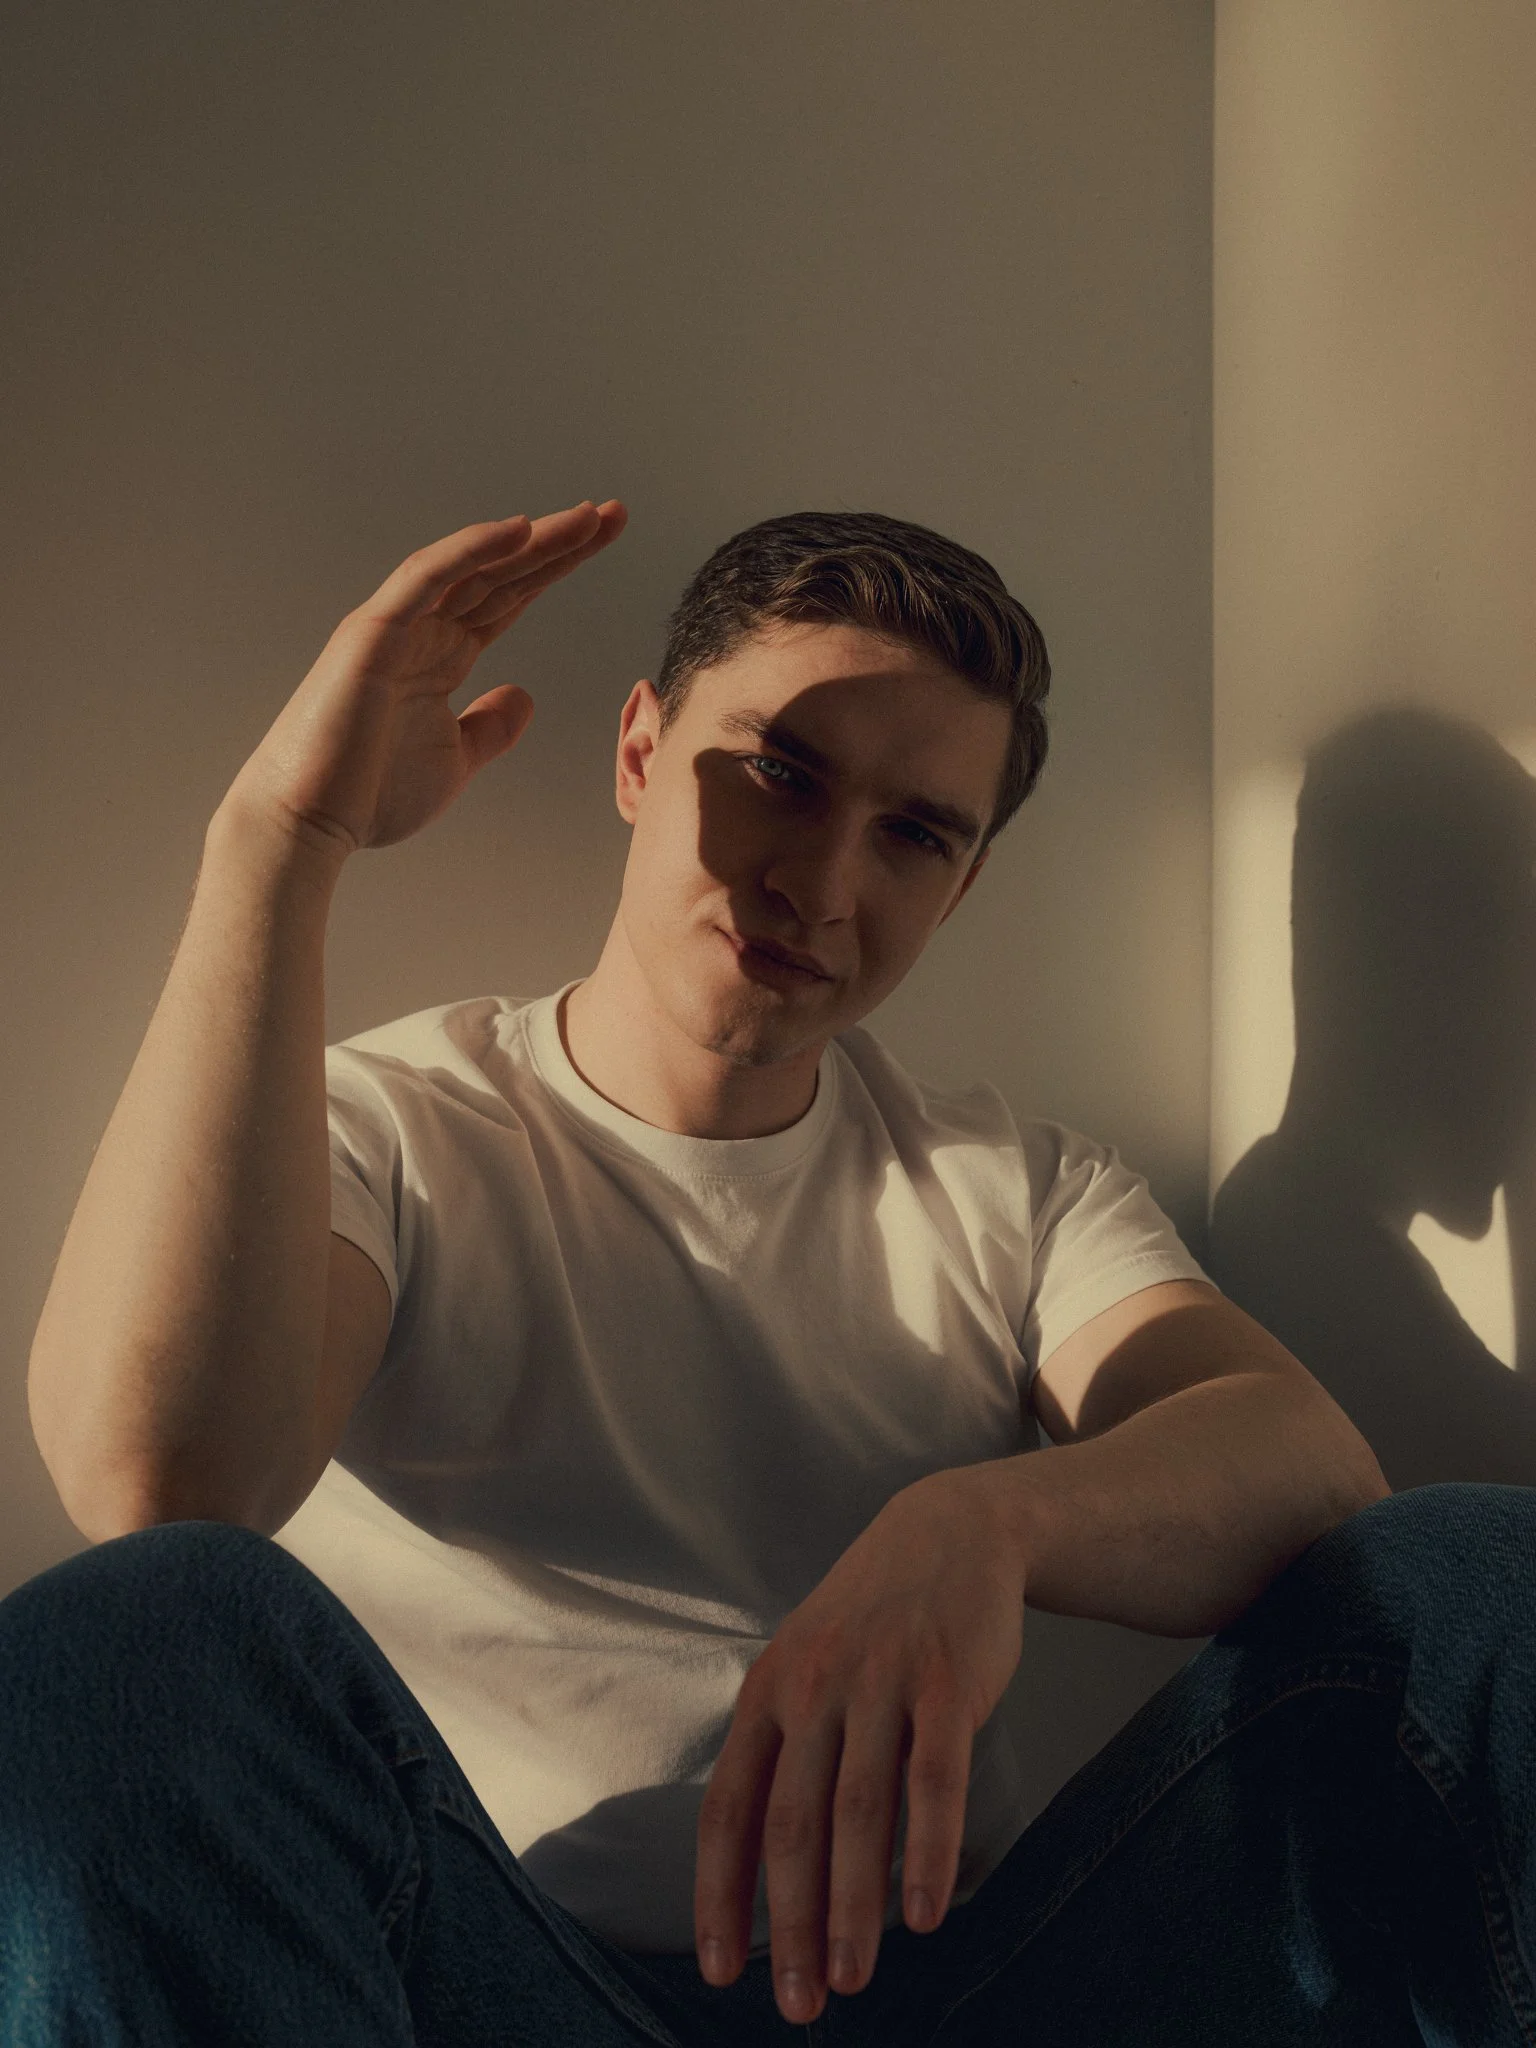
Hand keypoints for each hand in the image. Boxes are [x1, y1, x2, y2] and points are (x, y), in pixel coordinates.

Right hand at [221, 498, 627, 855]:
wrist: (310, 823)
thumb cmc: (371, 795)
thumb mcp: (457, 760)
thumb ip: (490, 727)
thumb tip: (523, 696)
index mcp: (443, 656)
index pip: (510, 598)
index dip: (555, 568)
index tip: (603, 541)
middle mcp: (423, 631)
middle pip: (501, 573)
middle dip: (558, 542)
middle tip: (613, 513)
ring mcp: (397, 626)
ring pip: (472, 566)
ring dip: (529, 539)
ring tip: (587, 517)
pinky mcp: (372, 633)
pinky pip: (426, 577)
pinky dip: (470, 551)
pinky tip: (518, 531)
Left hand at [694, 1467, 1025, 2024]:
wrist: (951, 1530)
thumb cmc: (872, 1617)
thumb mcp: (806, 1663)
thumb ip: (786, 1747)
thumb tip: (763, 1862)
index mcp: (767, 1692)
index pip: (728, 1808)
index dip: (720, 1895)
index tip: (721, 1970)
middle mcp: (813, 1688)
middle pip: (790, 1826)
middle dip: (790, 1925)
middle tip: (798, 2004)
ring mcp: (880, 1683)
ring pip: (859, 1814)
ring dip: (854, 1907)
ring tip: (853, 1978)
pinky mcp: (946, 1684)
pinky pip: (935, 1782)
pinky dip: (928, 1854)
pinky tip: (926, 1914)